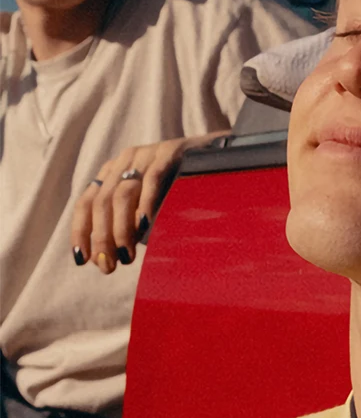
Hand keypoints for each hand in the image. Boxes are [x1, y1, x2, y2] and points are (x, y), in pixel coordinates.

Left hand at [71, 132, 227, 273]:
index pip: (86, 202)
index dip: (81, 231)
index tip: (82, 258)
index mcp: (115, 171)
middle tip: (109, 265)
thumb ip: (128, 223)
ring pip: (123, 195)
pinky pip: (153, 179)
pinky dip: (146, 204)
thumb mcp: (149, 203)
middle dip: (102, 238)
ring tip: (127, 255)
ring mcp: (148, 154)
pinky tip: (144, 227)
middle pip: (102, 202)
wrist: (222, 154)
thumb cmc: (185, 187)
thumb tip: (105, 257)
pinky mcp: (171, 151)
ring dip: (120, 230)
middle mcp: (126, 160)